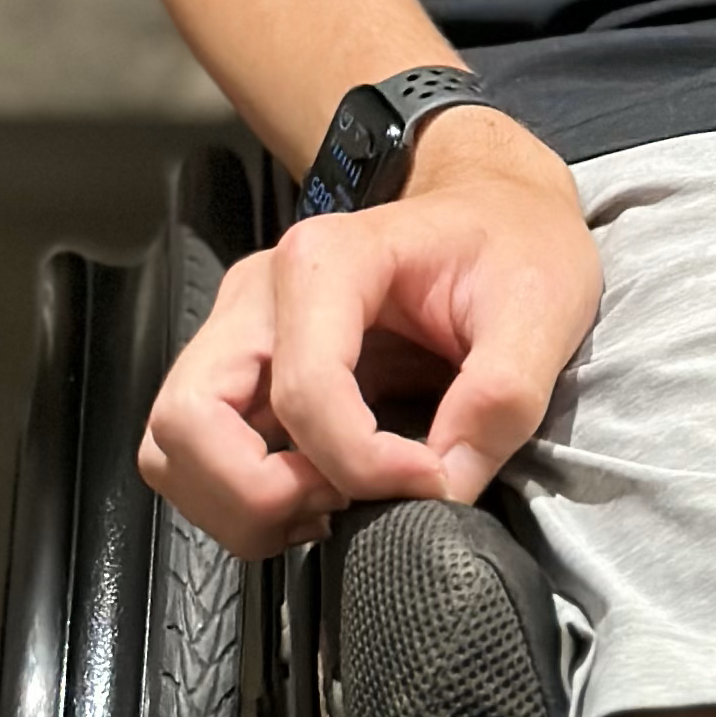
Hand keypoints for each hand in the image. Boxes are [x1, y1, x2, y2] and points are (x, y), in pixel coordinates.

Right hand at [139, 110, 602, 555]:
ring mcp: (243, 332)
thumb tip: (445, 488)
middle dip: (254, 495)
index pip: (304, 392)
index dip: (364, 463)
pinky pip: (200, 455)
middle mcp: (260, 292)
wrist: (498, 209)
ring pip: (174, 447)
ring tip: (331, 506)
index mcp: (327, 258)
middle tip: (341, 507)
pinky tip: (319, 496)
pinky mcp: (248, 370)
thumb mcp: (541, 305)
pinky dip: (242, 499)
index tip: (433, 479)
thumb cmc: (514, 242)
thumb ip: (501, 396)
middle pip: (187, 420)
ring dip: (239, 505)